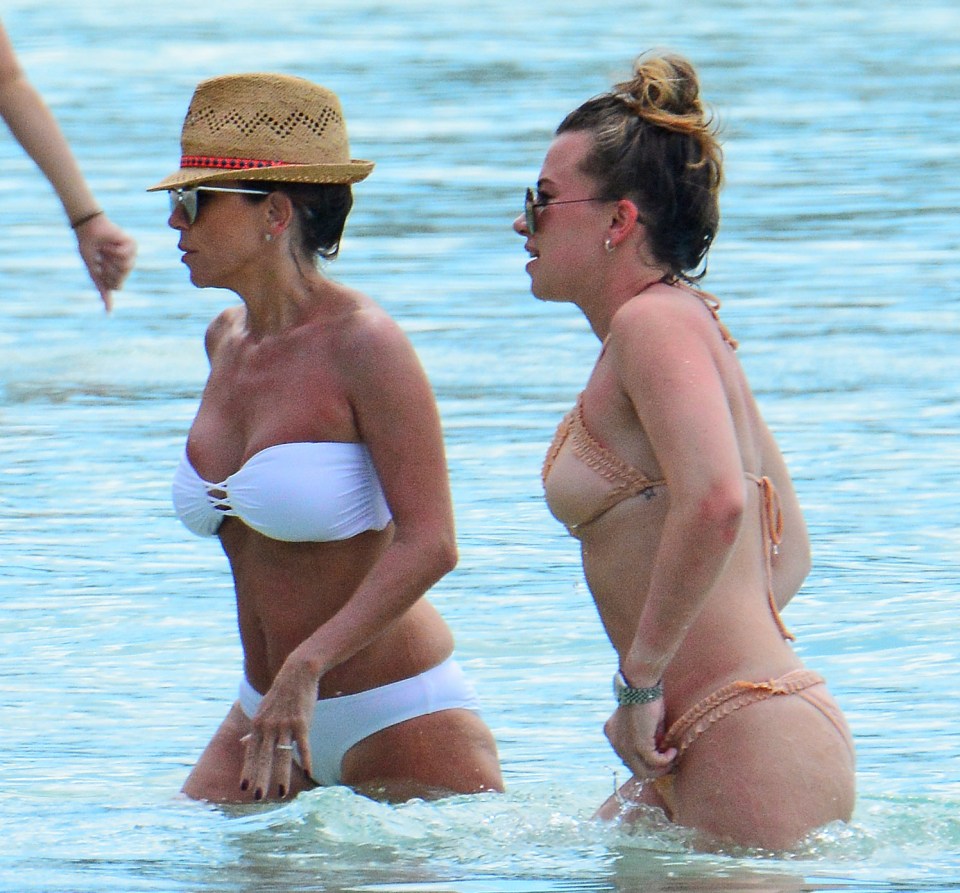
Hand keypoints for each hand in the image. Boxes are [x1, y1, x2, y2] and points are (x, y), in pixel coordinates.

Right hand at [74, 214, 135, 310]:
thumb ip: (102, 290)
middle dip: (108, 268)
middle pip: (122, 278)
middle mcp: (127, 265)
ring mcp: (132, 255)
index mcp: (118, 272)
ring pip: (126, 268)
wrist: (87, 228)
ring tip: (105, 249)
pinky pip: (126, 255)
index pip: (117, 286)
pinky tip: (110, 243)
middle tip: (101, 257)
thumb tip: (109, 312)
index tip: (99, 267)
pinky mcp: (133, 245)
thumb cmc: (89, 248)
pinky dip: (113, 249)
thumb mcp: (93, 271)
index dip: (106, 278)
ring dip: (110, 258)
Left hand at [239, 659, 317, 799]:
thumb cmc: (280, 694)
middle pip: (264, 757)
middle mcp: (269, 726)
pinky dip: (306, 759)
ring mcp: (286, 725)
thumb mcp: (262, 711)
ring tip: (280, 793)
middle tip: (257, 797)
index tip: (243, 788)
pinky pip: (304, 745)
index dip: (247, 770)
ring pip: (283, 755)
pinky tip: (308, 772)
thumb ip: (253, 731)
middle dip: (260, 778)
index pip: (251, 752)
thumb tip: (241, 744)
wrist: (298, 673)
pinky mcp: (302, 722)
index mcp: (258, 725)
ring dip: (281, 776)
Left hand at [604, 698, 676, 779]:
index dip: (644, 762)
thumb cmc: (644, 698)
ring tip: (672, 759)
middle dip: (654, 770)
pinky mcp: (639, 745)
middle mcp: (615, 743)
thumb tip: (660, 754)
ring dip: (661, 769)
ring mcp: (625, 746)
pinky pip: (655, 762)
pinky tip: (673, 751)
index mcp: (612, 735)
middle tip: (669, 764)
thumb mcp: (643, 723)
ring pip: (644, 771)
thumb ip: (647, 739)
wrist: (640, 686)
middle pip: (635, 769)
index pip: (628, 759)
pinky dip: (667, 760)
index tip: (660, 761)